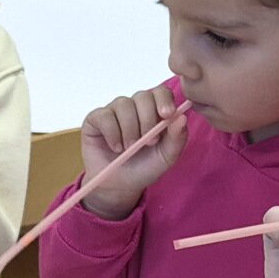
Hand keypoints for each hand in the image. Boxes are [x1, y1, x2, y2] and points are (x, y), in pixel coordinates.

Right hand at [77, 85, 187, 220]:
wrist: (119, 186)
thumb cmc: (144, 168)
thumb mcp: (166, 157)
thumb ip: (177, 138)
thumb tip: (182, 117)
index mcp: (154, 111)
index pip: (161, 92)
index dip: (164, 100)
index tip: (166, 115)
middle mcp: (134, 107)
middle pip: (143, 96)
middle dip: (147, 119)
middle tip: (148, 142)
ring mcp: (114, 111)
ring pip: (124, 105)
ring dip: (130, 129)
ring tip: (129, 148)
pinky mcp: (96, 119)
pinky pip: (105, 116)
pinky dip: (112, 133)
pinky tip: (116, 147)